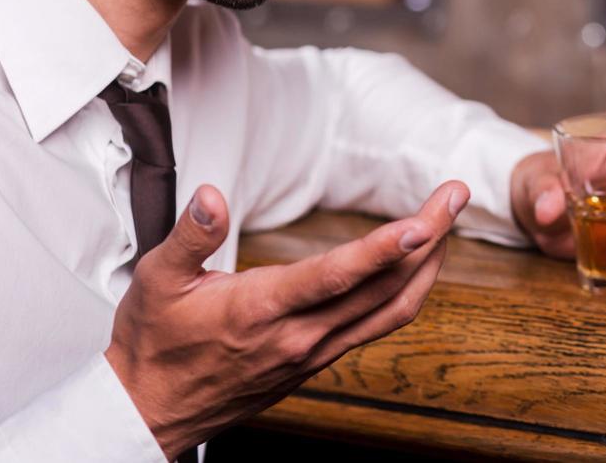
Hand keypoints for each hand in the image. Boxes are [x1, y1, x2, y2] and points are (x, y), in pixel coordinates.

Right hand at [105, 180, 468, 458]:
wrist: (150, 412)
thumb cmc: (154, 343)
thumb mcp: (156, 281)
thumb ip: (190, 236)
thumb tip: (211, 196)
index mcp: (261, 310)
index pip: (337, 276)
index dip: (384, 249)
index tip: (423, 222)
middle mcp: (299, 334)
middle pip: (383, 287)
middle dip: (428, 239)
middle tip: (455, 194)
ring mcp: (315, 351)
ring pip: (391, 311)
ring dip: (428, 266)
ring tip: (447, 222)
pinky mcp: (319, 360)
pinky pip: (378, 325)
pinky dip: (408, 291)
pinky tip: (417, 264)